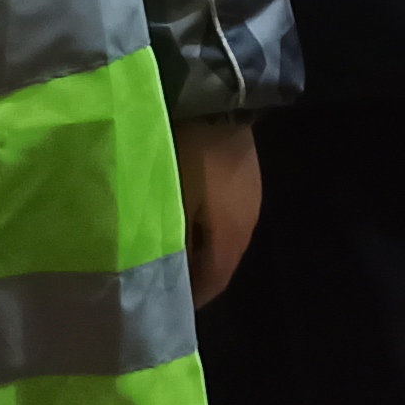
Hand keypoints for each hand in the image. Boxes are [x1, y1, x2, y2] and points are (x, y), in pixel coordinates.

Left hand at [176, 117, 262, 303]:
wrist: (219, 99)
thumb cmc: (188, 154)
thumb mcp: (171, 198)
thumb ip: (163, 237)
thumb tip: (153, 267)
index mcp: (230, 236)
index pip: (214, 282)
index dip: (193, 298)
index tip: (168, 305)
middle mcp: (247, 224)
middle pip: (222, 263)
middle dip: (197, 276)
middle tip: (166, 278)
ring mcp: (251, 199)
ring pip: (226, 238)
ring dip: (203, 249)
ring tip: (174, 248)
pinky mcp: (248, 177)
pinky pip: (228, 216)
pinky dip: (209, 226)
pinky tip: (190, 217)